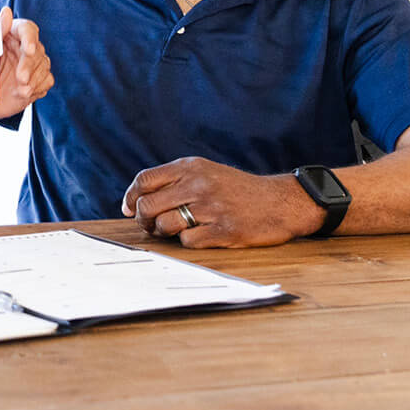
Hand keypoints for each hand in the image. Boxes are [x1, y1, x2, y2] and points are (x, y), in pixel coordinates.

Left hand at [0, 7, 52, 122]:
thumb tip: (7, 11)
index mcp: (12, 34)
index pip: (27, 29)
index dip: (29, 37)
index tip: (27, 49)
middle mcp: (24, 47)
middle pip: (37, 49)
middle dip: (29, 65)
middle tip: (20, 78)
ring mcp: (32, 64)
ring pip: (44, 65)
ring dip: (34, 79)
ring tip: (21, 89)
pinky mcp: (37, 81)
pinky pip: (46, 81)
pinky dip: (37, 87)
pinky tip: (24, 93)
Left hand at [120, 157, 323, 247]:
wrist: (281, 202)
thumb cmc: (237, 189)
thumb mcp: (206, 172)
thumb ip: (173, 181)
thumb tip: (133, 201)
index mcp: (190, 167)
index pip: (144, 180)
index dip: (130, 197)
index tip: (129, 208)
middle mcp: (197, 184)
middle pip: (147, 205)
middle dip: (143, 219)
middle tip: (150, 226)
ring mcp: (210, 207)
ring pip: (164, 225)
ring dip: (163, 232)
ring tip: (174, 230)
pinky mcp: (223, 230)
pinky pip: (187, 241)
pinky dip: (188, 242)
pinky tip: (200, 235)